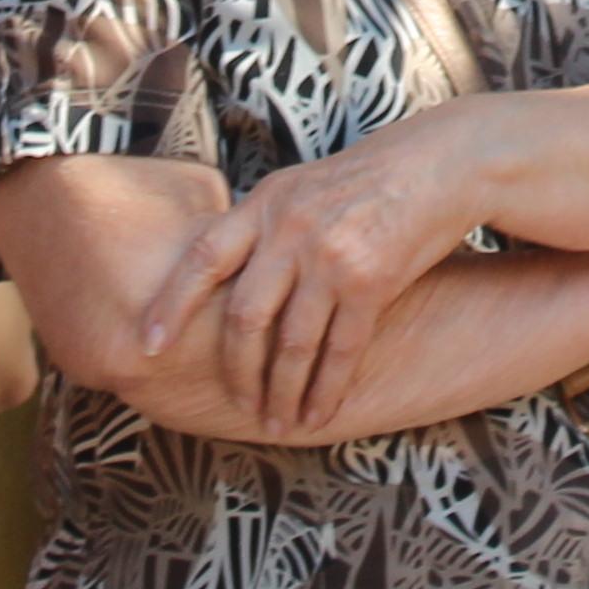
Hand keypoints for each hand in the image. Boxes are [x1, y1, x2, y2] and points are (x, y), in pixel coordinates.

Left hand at [137, 105, 494, 434]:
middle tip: (238, 405)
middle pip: (244, 317)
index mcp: (266, 203)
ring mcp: (330, 256)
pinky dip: (326, 390)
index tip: (148, 346)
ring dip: (281, 392)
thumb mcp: (302, 188)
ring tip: (278, 422)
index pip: (202, 257)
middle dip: (237, 372)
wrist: (439, 166)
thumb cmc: (367, 180)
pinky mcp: (371, 281)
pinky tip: (319, 412)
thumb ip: (263, 228)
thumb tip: (221, 282)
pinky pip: (339, 351)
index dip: (171, 305)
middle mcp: (291, 229)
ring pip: (291, 344)